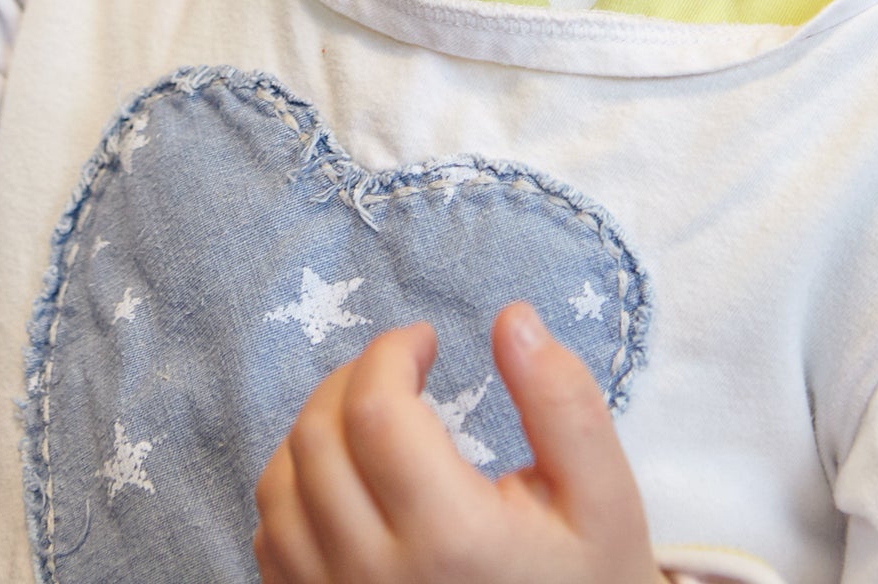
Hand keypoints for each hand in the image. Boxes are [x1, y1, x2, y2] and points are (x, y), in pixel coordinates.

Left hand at [254, 302, 662, 583]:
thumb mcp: (605, 500)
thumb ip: (564, 403)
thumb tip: (513, 319)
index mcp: (451, 537)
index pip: (375, 411)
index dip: (390, 352)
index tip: (425, 340)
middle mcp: (377, 578)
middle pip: (317, 440)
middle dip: (353, 377)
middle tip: (400, 368)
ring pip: (280, 488)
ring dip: (316, 429)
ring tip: (371, 414)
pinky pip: (272, 543)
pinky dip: (294, 491)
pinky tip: (346, 478)